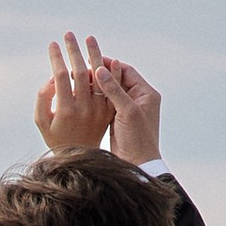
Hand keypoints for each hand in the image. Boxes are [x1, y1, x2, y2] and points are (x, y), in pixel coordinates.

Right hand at [33, 32, 163, 166]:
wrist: (138, 166)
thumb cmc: (137, 140)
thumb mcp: (126, 112)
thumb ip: (113, 90)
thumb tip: (99, 68)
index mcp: (146, 94)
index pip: (126, 70)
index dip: (109, 63)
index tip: (91, 59)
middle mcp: (139, 100)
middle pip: (118, 78)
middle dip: (100, 72)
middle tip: (82, 64)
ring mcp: (129, 110)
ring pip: (111, 91)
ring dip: (96, 84)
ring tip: (79, 78)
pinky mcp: (119, 121)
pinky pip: (106, 103)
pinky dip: (95, 98)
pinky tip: (82, 95)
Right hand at [34, 30, 112, 153]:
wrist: (84, 165)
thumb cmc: (57, 142)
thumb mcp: (43, 123)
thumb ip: (43, 100)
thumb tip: (52, 79)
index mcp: (67, 110)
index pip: (65, 75)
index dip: (58, 58)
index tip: (52, 44)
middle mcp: (86, 108)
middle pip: (82, 72)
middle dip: (74, 51)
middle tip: (68, 34)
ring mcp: (100, 110)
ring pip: (99, 78)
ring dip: (94, 56)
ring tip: (89, 40)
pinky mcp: (109, 113)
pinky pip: (110, 90)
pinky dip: (112, 74)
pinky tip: (110, 61)